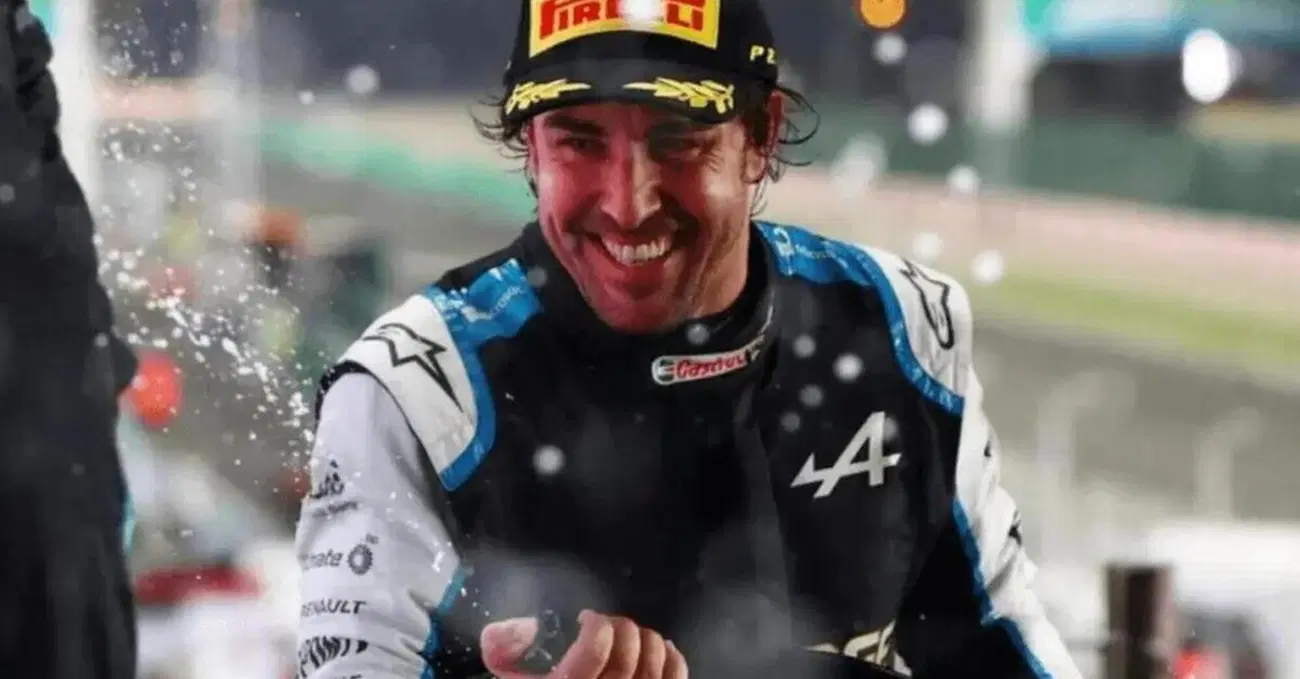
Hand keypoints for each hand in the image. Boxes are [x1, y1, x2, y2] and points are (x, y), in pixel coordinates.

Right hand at [481, 609, 687, 678]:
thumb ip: (502, 654)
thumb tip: (517, 626)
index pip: (596, 645)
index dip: (595, 624)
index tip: (585, 620)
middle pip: (628, 648)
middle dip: (620, 627)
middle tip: (606, 627)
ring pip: (655, 659)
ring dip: (645, 638)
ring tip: (630, 638)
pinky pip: (676, 677)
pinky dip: (672, 657)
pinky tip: (662, 650)